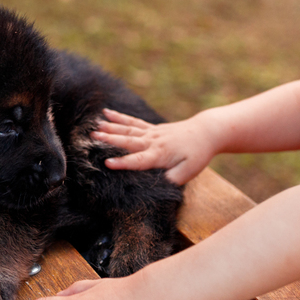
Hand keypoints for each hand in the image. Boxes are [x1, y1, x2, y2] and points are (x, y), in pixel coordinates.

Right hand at [93, 108, 218, 184]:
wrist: (206, 132)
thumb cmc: (198, 154)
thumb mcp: (189, 172)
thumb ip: (172, 179)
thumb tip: (157, 186)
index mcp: (160, 155)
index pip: (138, 160)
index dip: (123, 163)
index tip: (107, 163)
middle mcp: (153, 142)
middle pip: (128, 141)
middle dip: (110, 140)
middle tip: (92, 137)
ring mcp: (152, 133)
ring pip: (128, 129)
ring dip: (111, 127)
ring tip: (95, 126)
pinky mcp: (152, 128)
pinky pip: (133, 122)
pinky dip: (119, 117)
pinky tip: (106, 113)